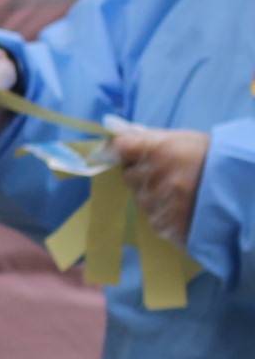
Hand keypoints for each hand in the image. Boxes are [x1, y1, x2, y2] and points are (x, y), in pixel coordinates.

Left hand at [111, 124, 209, 244]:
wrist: (243, 192)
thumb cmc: (214, 160)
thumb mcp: (184, 140)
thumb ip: (148, 137)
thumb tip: (116, 132)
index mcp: (157, 150)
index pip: (119, 148)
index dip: (122, 151)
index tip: (127, 154)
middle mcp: (154, 178)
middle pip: (129, 176)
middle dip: (141, 174)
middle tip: (168, 173)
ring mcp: (159, 204)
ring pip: (141, 199)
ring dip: (153, 195)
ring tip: (182, 192)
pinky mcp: (166, 226)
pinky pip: (154, 218)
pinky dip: (164, 213)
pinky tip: (184, 208)